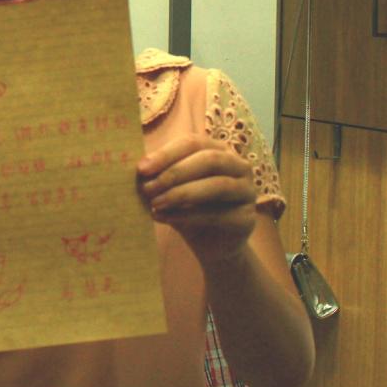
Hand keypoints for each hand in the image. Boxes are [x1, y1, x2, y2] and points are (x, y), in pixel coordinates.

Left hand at [137, 134, 257, 266]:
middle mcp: (239, 166)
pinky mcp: (247, 218)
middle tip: (148, 188)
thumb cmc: (187, 208)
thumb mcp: (170, 188)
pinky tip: (164, 218)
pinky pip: (218, 214)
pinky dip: (187, 216)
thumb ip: (159, 175)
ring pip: (217, 186)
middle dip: (174, 173)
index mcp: (218, 150)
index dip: (166, 154)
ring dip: (181, 194)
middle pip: (209, 160)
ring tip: (155, 203)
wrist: (209, 244)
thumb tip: (139, 168)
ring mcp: (247, 191)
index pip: (193, 143)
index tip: (141, 169)